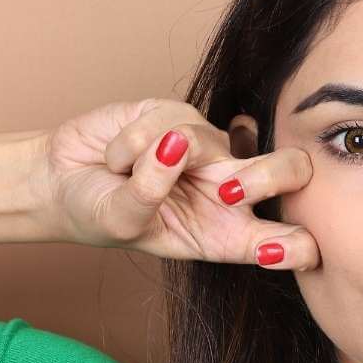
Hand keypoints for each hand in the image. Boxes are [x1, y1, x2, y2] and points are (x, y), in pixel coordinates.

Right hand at [41, 97, 319, 270]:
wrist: (63, 181)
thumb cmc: (102, 213)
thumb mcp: (124, 224)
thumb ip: (148, 196)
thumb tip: (173, 148)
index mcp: (232, 234)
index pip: (287, 242)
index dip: (299, 246)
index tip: (279, 248)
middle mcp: (234, 191)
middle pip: (292, 171)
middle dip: (270, 177)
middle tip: (227, 192)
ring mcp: (212, 150)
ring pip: (214, 139)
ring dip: (157, 162)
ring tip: (123, 174)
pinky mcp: (184, 114)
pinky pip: (166, 121)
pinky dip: (129, 143)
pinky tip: (116, 156)